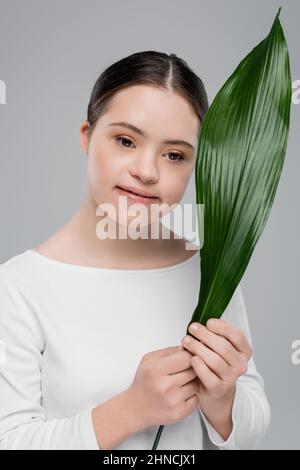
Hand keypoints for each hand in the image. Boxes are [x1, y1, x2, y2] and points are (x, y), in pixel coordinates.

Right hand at [126, 345, 200, 430]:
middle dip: (191, 368)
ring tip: (180, 382)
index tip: (187, 356)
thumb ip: (170, 351)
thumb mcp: (150, 360)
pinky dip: (191, 395)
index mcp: (156, 370)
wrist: (135, 408)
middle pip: (193, 370)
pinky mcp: (179, 413)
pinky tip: (181, 394)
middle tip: (183, 370)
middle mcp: (164, 386)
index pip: (186, 358)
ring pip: (196, 384)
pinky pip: (196, 399)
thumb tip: (188, 348)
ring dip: (191, 382)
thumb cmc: (143, 382)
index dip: (189, 355)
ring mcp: (173, 401)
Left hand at [180, 318, 252, 439]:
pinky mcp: (219, 389)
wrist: (214, 387)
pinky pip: (209, 377)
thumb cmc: (213, 360)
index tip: (208, 322)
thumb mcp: (217, 345)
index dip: (223, 327)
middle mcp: (241, 365)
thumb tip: (200, 324)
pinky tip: (192, 359)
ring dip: (198, 348)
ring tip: (186, 341)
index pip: (238, 336)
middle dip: (206, 335)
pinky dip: (200, 367)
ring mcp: (231, 378)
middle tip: (192, 328)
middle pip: (224, 347)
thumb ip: (213, 334)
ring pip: (216, 361)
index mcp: (244, 351)